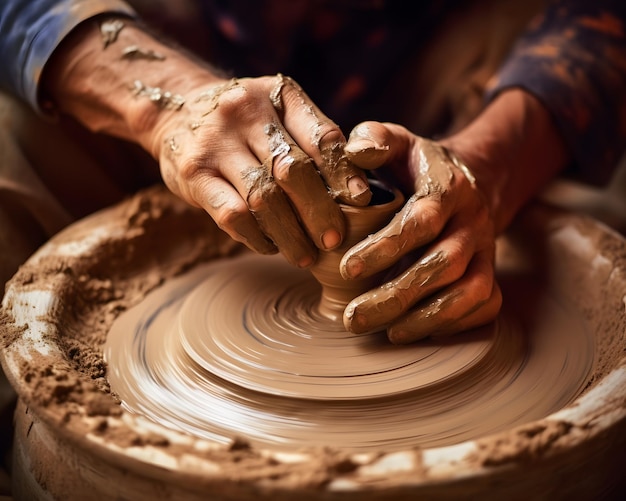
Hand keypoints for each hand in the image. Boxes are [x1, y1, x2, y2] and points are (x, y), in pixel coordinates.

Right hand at [150, 74, 371, 267]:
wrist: (176, 113)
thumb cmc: (245, 124)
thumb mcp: (278, 113)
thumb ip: (311, 142)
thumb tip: (356, 192)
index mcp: (278, 96)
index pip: (320, 136)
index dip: (345, 172)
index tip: (362, 202)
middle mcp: (245, 112)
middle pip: (292, 170)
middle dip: (319, 211)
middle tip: (333, 240)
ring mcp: (214, 143)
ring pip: (262, 198)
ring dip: (290, 234)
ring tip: (306, 256)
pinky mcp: (191, 173)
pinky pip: (231, 214)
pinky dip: (256, 236)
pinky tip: (270, 247)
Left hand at [340, 121, 501, 342]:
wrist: (468, 181)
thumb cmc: (417, 167)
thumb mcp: (397, 141)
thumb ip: (373, 139)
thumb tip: (354, 151)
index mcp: (448, 188)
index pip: (421, 221)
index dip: (386, 247)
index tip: (347, 268)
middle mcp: (473, 221)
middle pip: (443, 265)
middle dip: (397, 295)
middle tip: (354, 319)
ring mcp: (486, 251)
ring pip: (468, 292)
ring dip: (425, 318)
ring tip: (382, 333)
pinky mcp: (491, 274)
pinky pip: (484, 306)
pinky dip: (453, 325)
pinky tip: (412, 331)